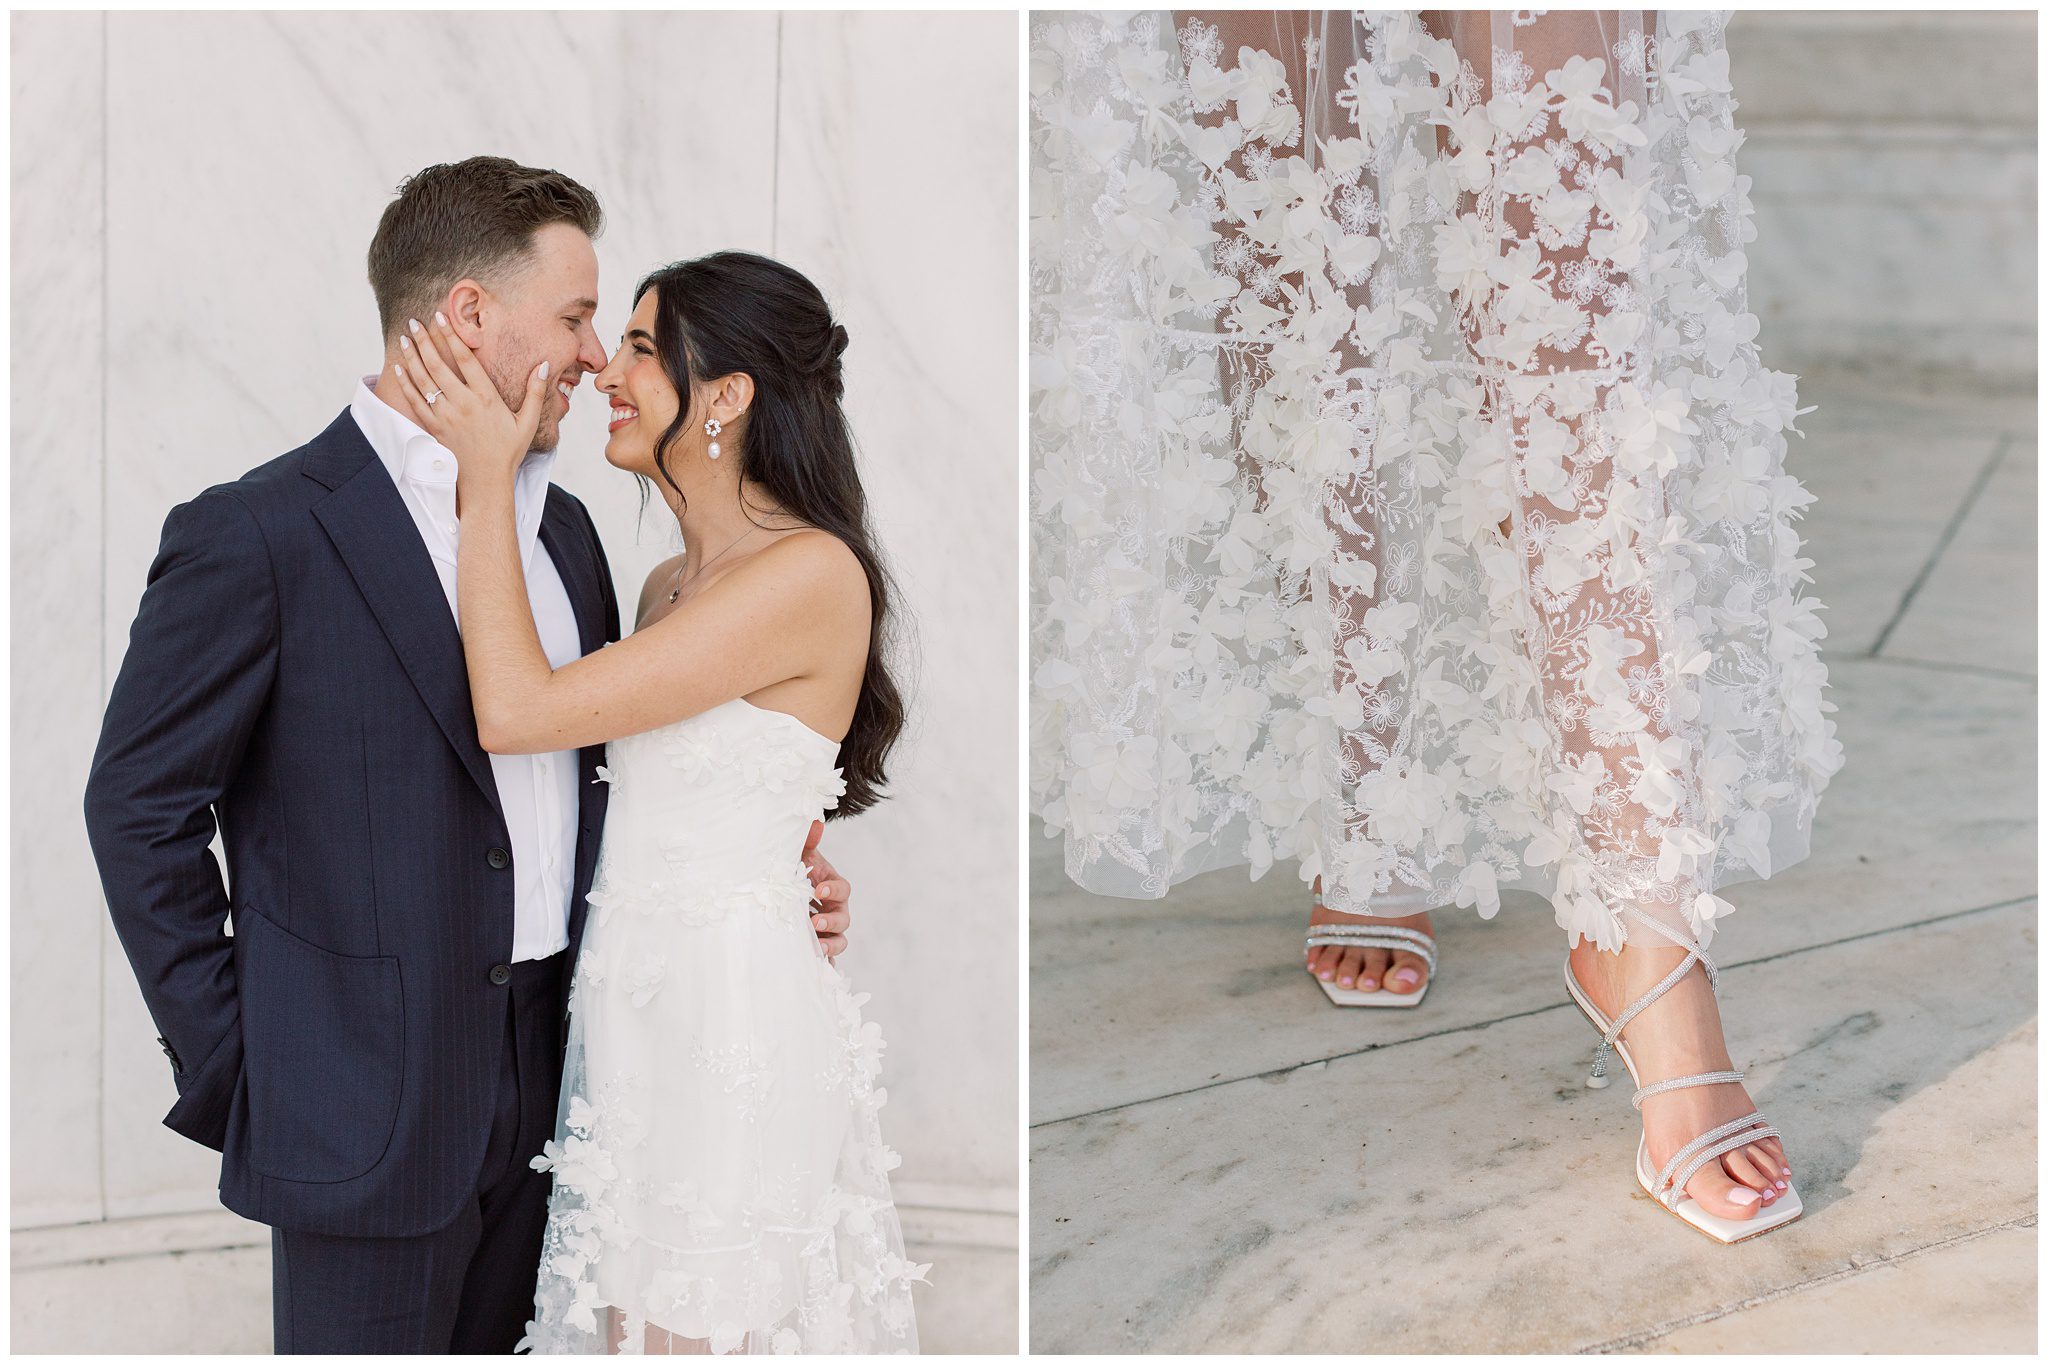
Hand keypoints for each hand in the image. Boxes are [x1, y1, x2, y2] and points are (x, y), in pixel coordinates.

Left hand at [389, 313, 547, 493]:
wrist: (486, 482)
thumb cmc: (509, 451)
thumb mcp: (527, 422)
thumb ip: (535, 392)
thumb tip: (543, 365)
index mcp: (486, 399)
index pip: (465, 360)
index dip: (452, 337)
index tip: (441, 319)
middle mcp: (463, 404)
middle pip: (439, 365)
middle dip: (424, 341)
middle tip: (414, 322)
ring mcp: (446, 416)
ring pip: (424, 380)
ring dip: (412, 357)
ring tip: (404, 338)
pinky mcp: (434, 428)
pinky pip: (415, 401)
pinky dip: (405, 383)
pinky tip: (399, 368)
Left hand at [802, 819, 850, 959]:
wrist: (780, 893)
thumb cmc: (794, 873)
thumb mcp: (800, 856)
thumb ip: (808, 841)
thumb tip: (814, 821)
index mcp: (832, 888)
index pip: (843, 889)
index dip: (833, 890)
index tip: (818, 891)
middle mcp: (835, 910)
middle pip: (844, 919)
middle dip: (831, 922)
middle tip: (814, 923)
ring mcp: (828, 931)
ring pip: (840, 942)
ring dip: (830, 946)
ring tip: (816, 949)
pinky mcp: (819, 947)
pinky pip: (827, 960)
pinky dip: (824, 965)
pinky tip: (813, 967)